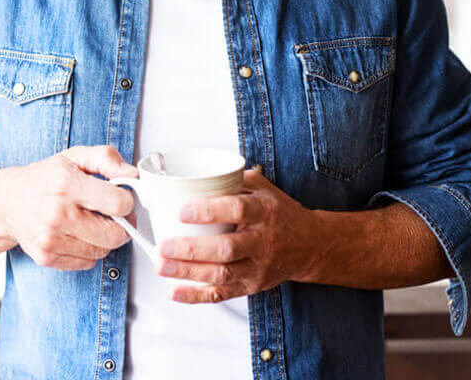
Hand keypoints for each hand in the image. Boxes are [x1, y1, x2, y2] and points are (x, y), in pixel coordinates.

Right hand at [0, 145, 137, 270]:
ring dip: (103, 238)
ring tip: (89, 222)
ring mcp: (50, 239)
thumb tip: (131, 174)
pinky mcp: (46, 257)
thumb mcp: (74, 156)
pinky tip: (76, 234)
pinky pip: (87, 262)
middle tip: (111, 214)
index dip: (126, 200)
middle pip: (115, 235)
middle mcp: (57, 214)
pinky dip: (88, 250)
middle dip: (120, 225)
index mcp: (66, 184)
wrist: (6, 202)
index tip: (120, 197)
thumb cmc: (42, 179)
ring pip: (102, 251)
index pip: (118, 204)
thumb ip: (106, 158)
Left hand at [155, 168, 319, 302]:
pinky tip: (174, 291)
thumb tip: (194, 174)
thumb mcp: (262, 188)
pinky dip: (197, 296)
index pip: (236, 210)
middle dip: (191, 250)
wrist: (310, 245)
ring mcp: (257, 267)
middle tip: (164, 246)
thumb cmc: (278, 213)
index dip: (208, 211)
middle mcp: (261, 241)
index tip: (181, 211)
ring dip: (188, 273)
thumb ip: (231, 180)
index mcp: (263, 212)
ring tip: (161, 266)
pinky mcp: (251, 285)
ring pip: (222, 274)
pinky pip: (222, 294)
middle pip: (226, 249)